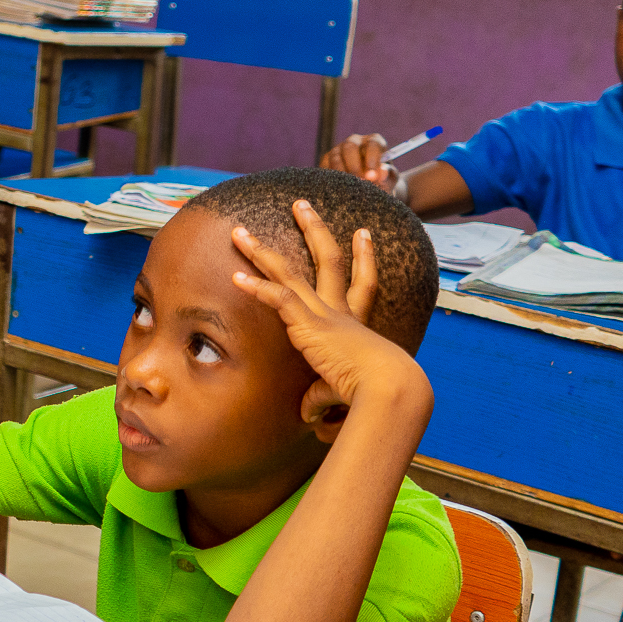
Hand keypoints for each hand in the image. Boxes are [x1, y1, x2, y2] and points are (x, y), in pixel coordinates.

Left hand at [228, 201, 429, 429]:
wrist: (388, 389)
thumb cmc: (371, 397)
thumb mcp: (342, 394)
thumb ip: (320, 399)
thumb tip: (307, 416)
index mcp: (356, 325)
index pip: (361, 284)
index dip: (363, 257)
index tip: (363, 233)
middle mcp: (340, 311)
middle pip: (327, 258)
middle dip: (313, 229)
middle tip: (302, 205)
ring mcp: (322, 313)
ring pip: (287, 271)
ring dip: (260, 250)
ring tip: (239, 231)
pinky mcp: (307, 323)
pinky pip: (276, 297)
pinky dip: (255, 287)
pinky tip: (234, 276)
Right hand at [321, 132, 401, 192]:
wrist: (369, 188)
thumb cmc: (381, 181)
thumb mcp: (389, 179)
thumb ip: (387, 175)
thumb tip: (380, 173)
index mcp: (374, 141)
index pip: (373, 144)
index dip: (372, 159)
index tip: (372, 176)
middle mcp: (356, 141)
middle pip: (350, 146)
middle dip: (354, 166)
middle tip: (359, 182)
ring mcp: (339, 149)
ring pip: (335, 156)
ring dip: (342, 173)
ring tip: (349, 188)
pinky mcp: (327, 159)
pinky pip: (325, 165)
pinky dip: (330, 177)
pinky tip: (338, 186)